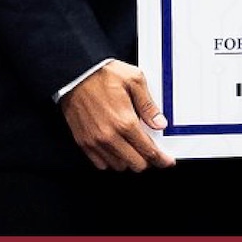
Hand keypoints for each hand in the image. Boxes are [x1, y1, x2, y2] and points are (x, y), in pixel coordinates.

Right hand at [60, 60, 174, 171]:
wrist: (74, 75)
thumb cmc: (103, 75)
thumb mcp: (135, 81)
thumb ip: (148, 106)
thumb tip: (160, 123)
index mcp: (125, 122)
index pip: (148, 151)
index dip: (161, 160)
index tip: (167, 162)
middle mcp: (109, 136)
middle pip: (135, 164)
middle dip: (148, 161)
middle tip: (154, 154)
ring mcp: (95, 141)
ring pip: (118, 166)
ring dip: (129, 161)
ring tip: (135, 150)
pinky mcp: (83, 142)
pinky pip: (100, 163)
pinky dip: (111, 161)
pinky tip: (118, 151)